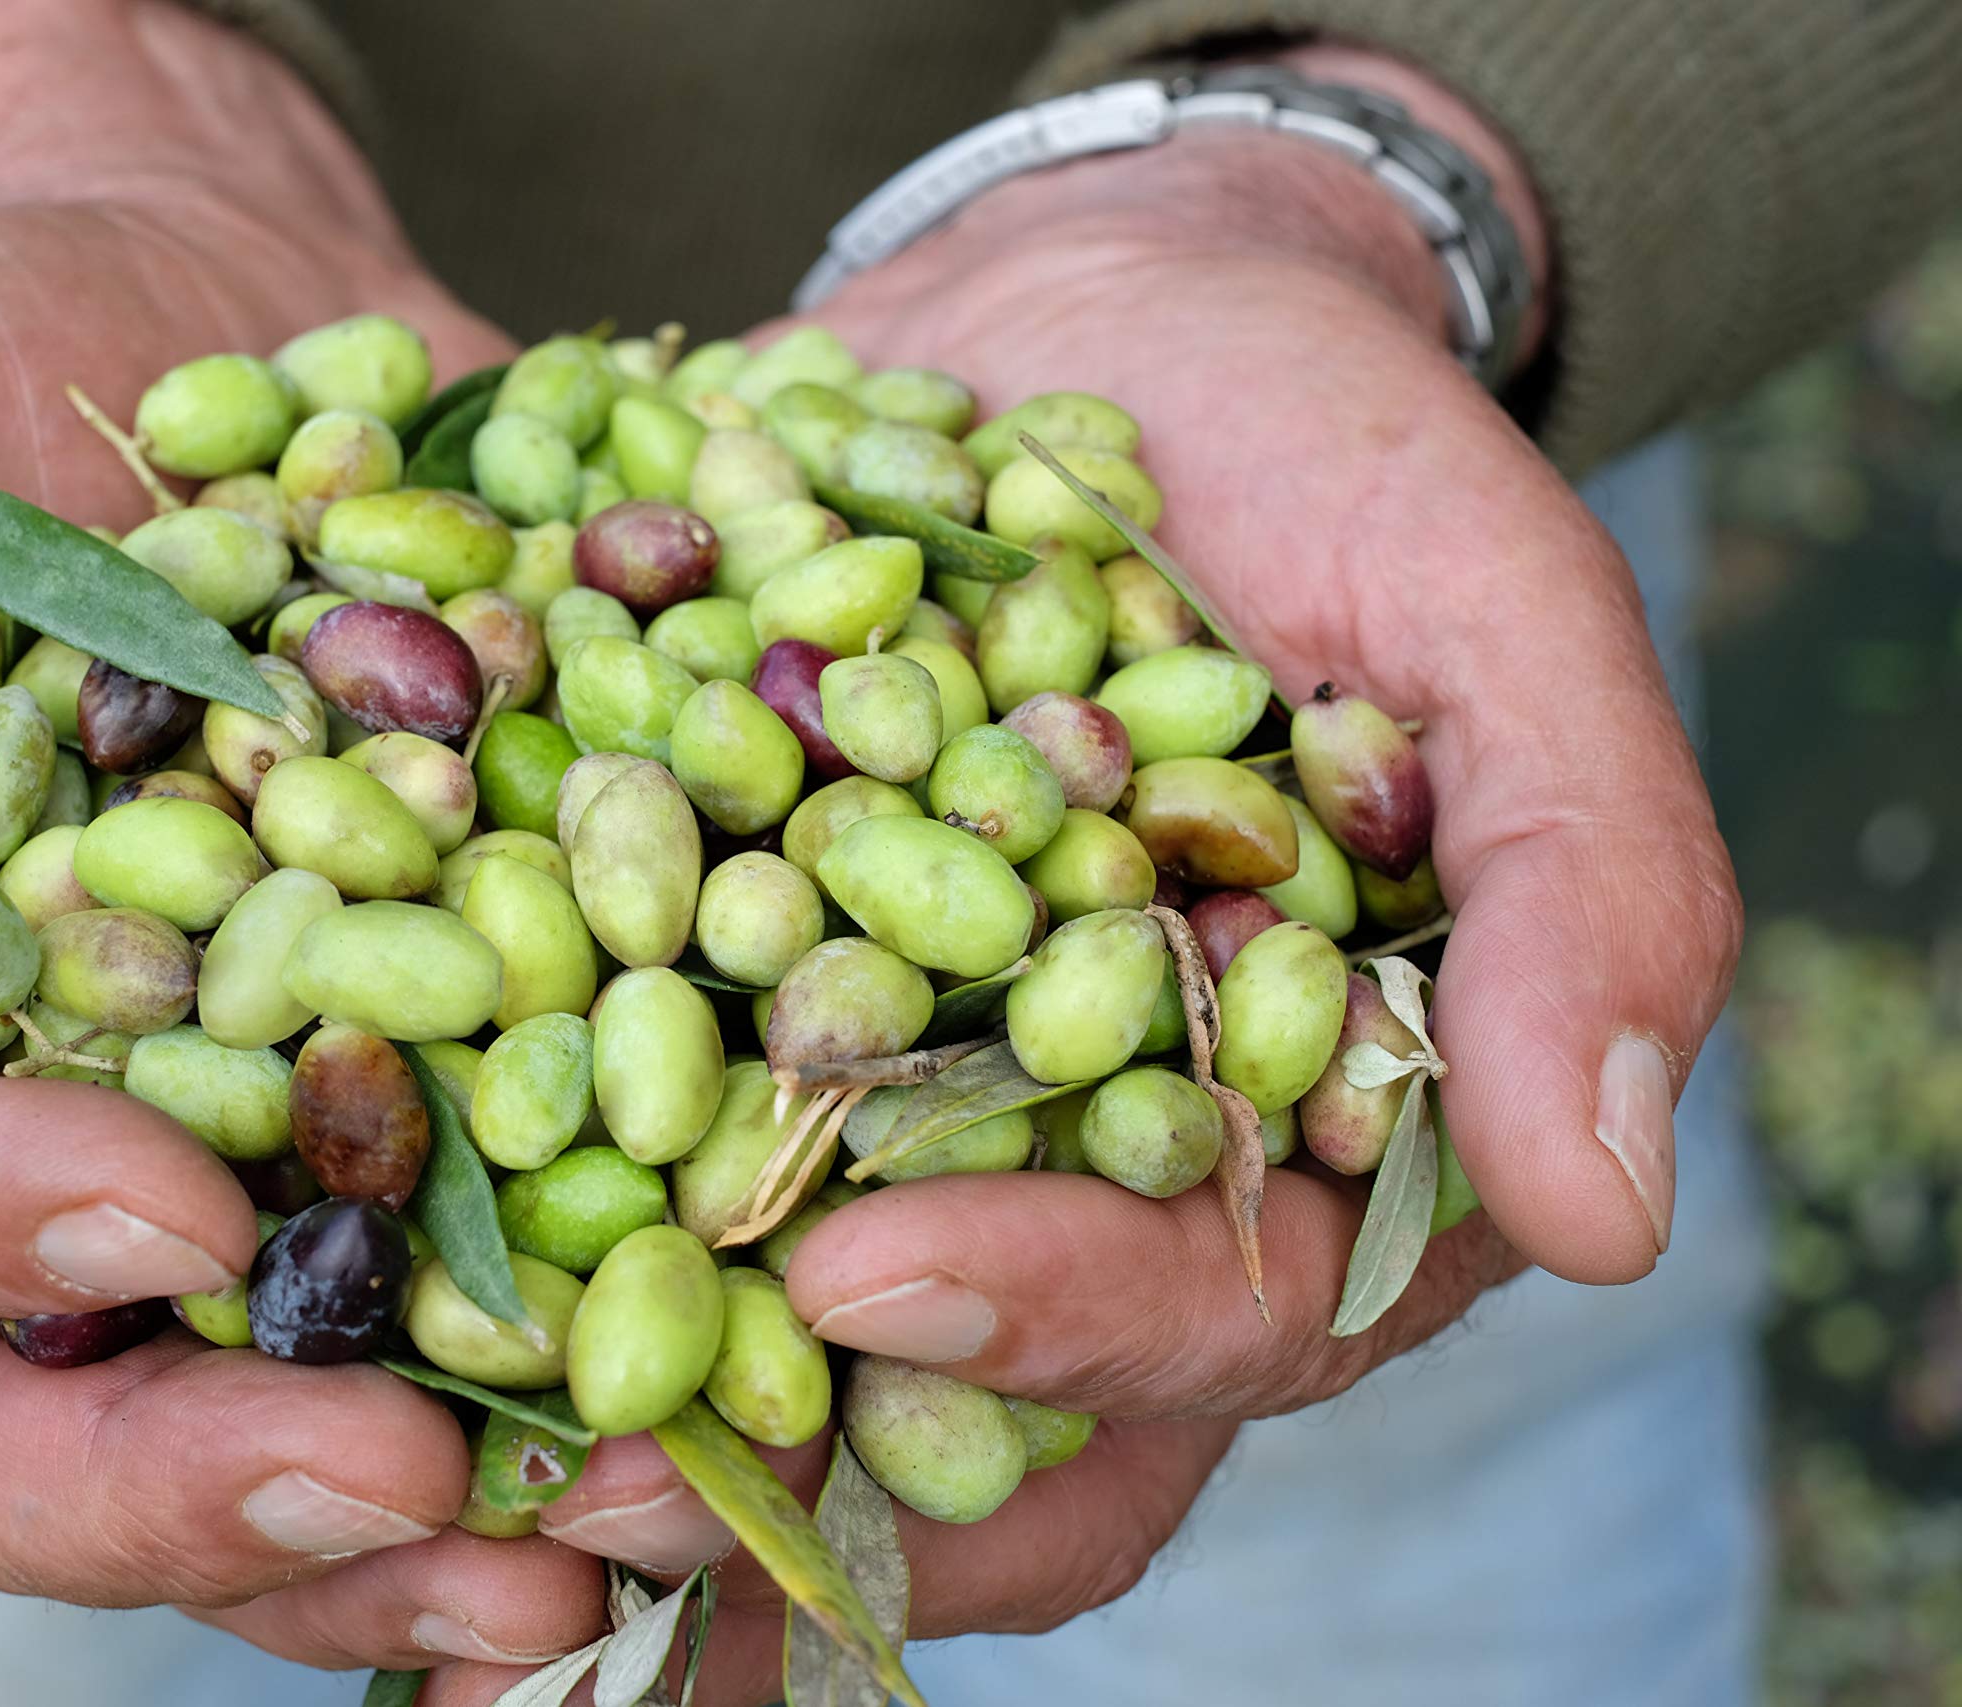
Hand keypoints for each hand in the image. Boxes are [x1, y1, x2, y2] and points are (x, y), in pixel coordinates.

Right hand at [0, 0, 610, 1673]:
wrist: (209, 297)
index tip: (172, 1206)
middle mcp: (88, 1164)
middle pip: (107, 1428)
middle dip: (250, 1491)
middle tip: (429, 1485)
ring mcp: (310, 1143)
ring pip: (348, 1413)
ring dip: (496, 1504)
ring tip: (659, 1502)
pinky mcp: (506, 1076)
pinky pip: (572, 1257)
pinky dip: (671, 1326)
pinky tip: (790, 1368)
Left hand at [435, 48, 1741, 1704]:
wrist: (1096, 317)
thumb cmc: (1325, 454)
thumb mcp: (1486, 613)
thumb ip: (1576, 889)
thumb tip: (1607, 1216)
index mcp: (1299, 1143)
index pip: (1205, 1304)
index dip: (1052, 1314)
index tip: (872, 1274)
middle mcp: (1086, 1178)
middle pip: (965, 1394)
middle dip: (785, 1439)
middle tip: (591, 1464)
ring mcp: (896, 1111)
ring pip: (768, 1323)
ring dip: (605, 1381)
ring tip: (438, 1414)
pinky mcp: (733, 1010)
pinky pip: (621, 1137)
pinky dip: (502, 1186)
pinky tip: (357, 1222)